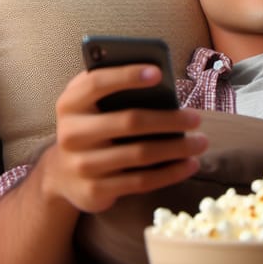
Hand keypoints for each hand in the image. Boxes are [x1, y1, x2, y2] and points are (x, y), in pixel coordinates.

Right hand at [40, 64, 207, 212]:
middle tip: (196, 119)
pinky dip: (170, 173)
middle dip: (169, 119)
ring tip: (201, 142)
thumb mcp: (92, 104)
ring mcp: (82, 165)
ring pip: (140, 154)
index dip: (127, 76)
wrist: (62, 173)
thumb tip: (162, 81)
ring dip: (177, 148)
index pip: (97, 83)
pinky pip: (141, 181)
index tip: (159, 72)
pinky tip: (190, 165)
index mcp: (70, 103)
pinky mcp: (95, 191)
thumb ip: (114, 90)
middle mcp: (71, 134)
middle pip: (129, 121)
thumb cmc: (92, 126)